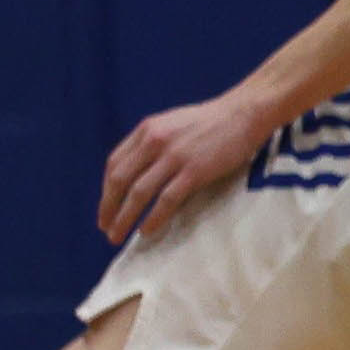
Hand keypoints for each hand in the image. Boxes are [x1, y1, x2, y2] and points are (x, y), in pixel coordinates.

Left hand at [99, 87, 278, 246]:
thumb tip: (139, 170)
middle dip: (108, 207)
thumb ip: (153, 142)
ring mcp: (174, 157)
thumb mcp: (172, 124)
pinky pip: (166, 200)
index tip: (106, 207)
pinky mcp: (195, 171)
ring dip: (124, 218)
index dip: (106, 189)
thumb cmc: (212, 121)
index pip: (114, 163)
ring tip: (118, 236)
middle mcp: (154, 142)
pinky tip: (147, 231)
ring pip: (138, 193)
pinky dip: (154, 218)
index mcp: (146, 130)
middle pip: (120, 180)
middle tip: (105, 228)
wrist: (244, 114)